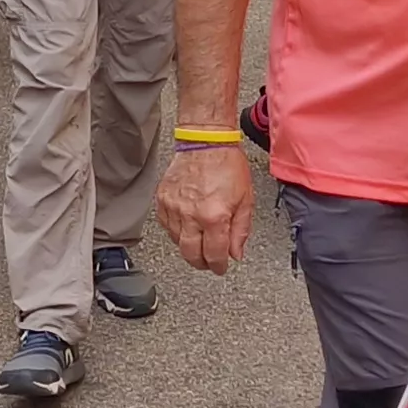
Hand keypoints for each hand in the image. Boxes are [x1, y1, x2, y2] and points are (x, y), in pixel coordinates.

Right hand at [156, 146, 252, 273]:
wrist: (206, 141)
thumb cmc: (227, 165)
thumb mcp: (245, 200)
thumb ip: (240, 230)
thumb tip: (236, 253)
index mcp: (214, 216)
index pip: (214, 255)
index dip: (219, 266)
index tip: (221, 267)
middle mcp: (191, 214)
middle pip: (191, 255)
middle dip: (202, 263)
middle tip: (209, 261)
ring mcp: (173, 207)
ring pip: (176, 242)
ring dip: (189, 247)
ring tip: (199, 241)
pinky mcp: (162, 200)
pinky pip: (166, 226)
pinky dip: (176, 232)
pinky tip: (186, 227)